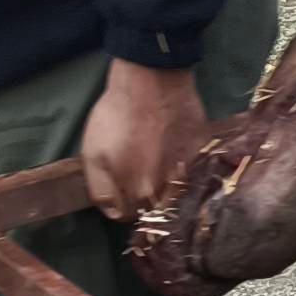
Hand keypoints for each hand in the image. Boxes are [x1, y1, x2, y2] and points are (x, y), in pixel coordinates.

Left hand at [80, 59, 206, 222]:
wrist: (152, 80)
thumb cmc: (116, 116)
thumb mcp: (92, 154)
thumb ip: (101, 191)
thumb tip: (112, 211)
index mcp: (138, 193)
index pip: (127, 216)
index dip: (119, 202)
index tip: (117, 186)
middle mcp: (167, 191)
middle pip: (154, 208)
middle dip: (142, 197)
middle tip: (136, 171)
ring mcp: (189, 171)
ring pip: (175, 191)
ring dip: (164, 182)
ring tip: (155, 160)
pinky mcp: (203, 151)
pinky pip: (191, 168)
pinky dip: (181, 162)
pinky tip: (172, 145)